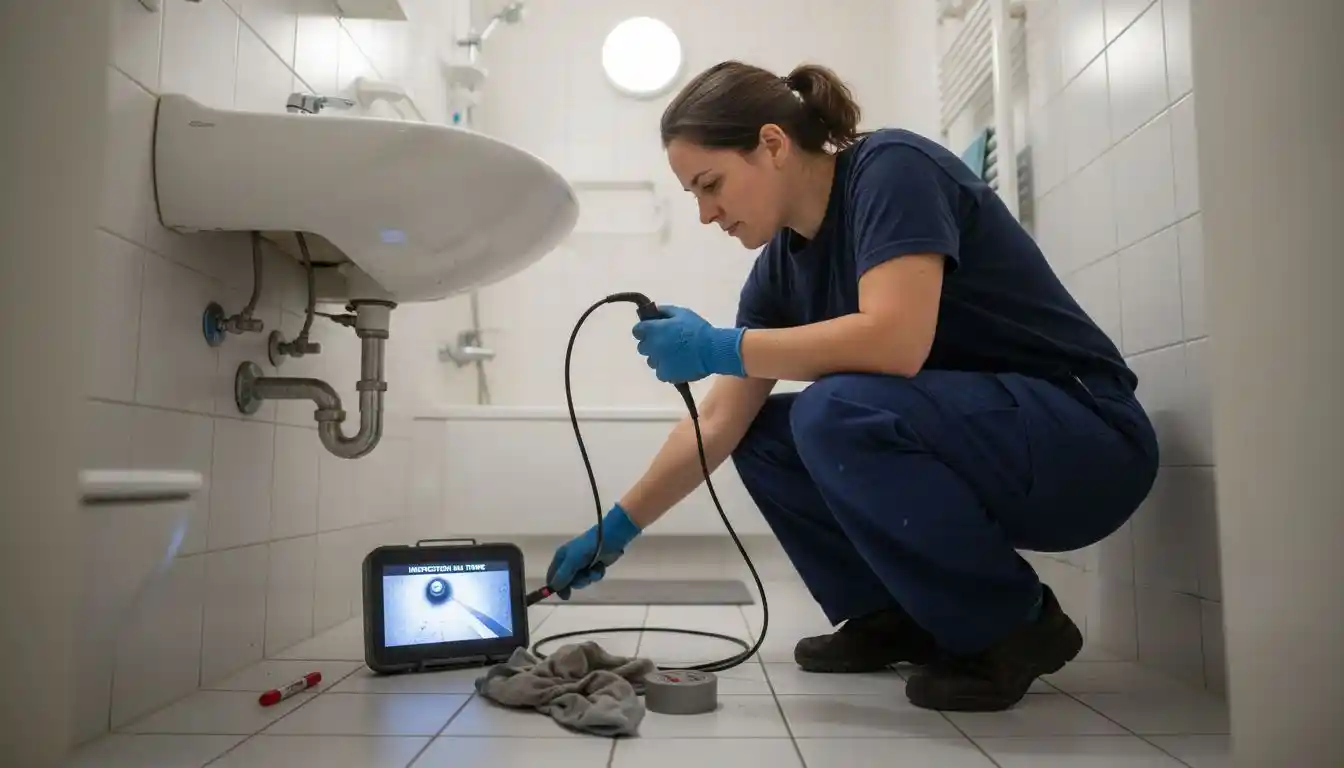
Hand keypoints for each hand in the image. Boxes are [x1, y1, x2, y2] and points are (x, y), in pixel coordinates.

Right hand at [546, 504, 642, 597]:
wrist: (609, 538)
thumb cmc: (587, 547)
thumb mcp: (571, 561)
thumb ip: (562, 576)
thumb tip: (553, 588)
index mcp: (561, 557)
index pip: (552, 576)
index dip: (556, 587)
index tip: (564, 596)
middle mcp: (570, 561)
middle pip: (568, 582)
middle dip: (577, 582)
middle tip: (583, 577)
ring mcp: (582, 564)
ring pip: (582, 581)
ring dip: (589, 577)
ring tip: (593, 569)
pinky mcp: (594, 566)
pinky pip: (593, 578)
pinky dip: (597, 574)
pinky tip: (600, 566)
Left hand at [632, 305, 746, 382]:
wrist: (712, 350)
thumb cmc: (697, 329)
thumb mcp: (682, 313)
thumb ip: (665, 311)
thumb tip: (654, 311)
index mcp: (654, 330)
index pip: (637, 330)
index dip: (644, 330)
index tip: (653, 330)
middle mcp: (652, 346)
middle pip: (643, 347)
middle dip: (651, 344)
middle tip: (666, 343)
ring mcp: (657, 362)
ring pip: (651, 360)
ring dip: (659, 357)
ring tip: (675, 355)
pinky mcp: (665, 375)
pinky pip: (660, 372)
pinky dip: (666, 369)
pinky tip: (678, 365)